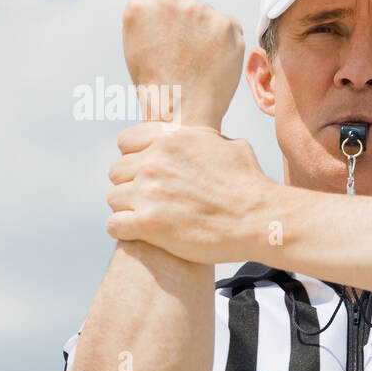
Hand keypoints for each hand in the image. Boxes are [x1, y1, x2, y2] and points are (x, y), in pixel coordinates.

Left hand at [105, 121, 279, 264]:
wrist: (258, 219)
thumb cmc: (249, 185)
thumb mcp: (228, 145)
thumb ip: (200, 139)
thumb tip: (197, 137)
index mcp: (170, 138)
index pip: (125, 141)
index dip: (133, 158)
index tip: (144, 172)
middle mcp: (155, 161)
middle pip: (116, 171)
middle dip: (130, 185)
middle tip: (148, 200)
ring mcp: (148, 192)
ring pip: (113, 198)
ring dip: (127, 209)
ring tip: (147, 218)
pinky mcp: (147, 223)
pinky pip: (114, 224)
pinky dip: (124, 230)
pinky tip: (140, 233)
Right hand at [122, 0, 244, 128]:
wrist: (181, 111)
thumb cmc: (156, 85)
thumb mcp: (136, 46)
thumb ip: (152, 20)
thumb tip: (170, 12)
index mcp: (141, 4)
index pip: (158, 3)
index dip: (163, 27)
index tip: (164, 47)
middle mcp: (170, 0)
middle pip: (184, 6)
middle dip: (186, 28)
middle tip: (183, 59)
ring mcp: (200, 9)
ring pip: (207, 17)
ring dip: (205, 35)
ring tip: (197, 64)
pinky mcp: (226, 23)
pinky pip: (228, 28)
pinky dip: (225, 44)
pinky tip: (214, 63)